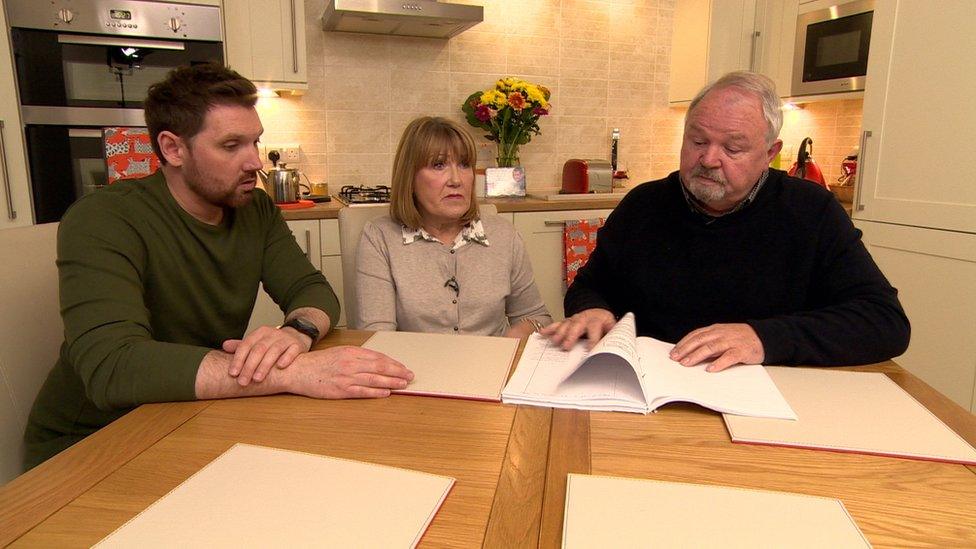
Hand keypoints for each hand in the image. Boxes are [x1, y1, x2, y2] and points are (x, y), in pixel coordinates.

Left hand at [224, 325, 310, 385]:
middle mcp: (272, 334)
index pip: (246, 345)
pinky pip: (292, 351)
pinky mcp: (297, 345)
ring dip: (265, 365)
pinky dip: (287, 358)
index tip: (233, 373)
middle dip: (249, 366)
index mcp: (260, 333)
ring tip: (257, 379)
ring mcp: (285, 339)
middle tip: (243, 381)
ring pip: (274, 351)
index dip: (238, 359)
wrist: (296, 335)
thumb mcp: (257, 342)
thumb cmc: (272, 343)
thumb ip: (242, 346)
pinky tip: (280, 367)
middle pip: (259, 349)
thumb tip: (224, 346)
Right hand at [285, 346, 413, 398]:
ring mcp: (346, 377)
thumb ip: (357, 356)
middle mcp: (351, 363)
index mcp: (351, 352)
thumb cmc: (319, 362)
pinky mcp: (341, 390)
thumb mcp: (340, 352)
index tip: (403, 367)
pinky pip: (363, 391)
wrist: (299, 371)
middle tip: (409, 375)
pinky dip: (376, 392)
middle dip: (398, 372)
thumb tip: (377, 362)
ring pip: (375, 379)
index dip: (393, 363)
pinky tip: (386, 393)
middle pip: (380, 367)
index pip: (378, 357)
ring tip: (403, 385)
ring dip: (392, 382)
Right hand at [539, 308, 615, 349]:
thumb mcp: (611, 327)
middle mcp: (584, 318)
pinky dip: (549, 328)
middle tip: (566, 347)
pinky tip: (542, 333)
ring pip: (566, 325)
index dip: (592, 340)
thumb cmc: (603, 324)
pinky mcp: (566, 322)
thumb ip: (611, 336)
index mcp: (597, 320)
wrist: (597, 311)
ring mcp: (574, 320)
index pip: (595, 329)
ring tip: (555, 342)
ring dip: (559, 333)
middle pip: (577, 326)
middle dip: (571, 336)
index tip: (589, 350)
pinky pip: (557, 324)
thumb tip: (613, 350)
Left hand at [669, 323, 764, 371]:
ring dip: (697, 355)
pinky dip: (718, 363)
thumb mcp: (723, 336)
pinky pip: (729, 357)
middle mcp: (722, 333)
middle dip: (686, 349)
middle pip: (700, 340)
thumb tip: (691, 353)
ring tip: (687, 363)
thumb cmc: (740, 338)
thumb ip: (709, 342)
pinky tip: (710, 369)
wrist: (763, 337)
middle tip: (675, 358)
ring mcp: (732, 341)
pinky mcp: (742, 350)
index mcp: (716, 329)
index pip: (696, 335)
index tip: (673, 352)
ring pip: (711, 347)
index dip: (683, 343)